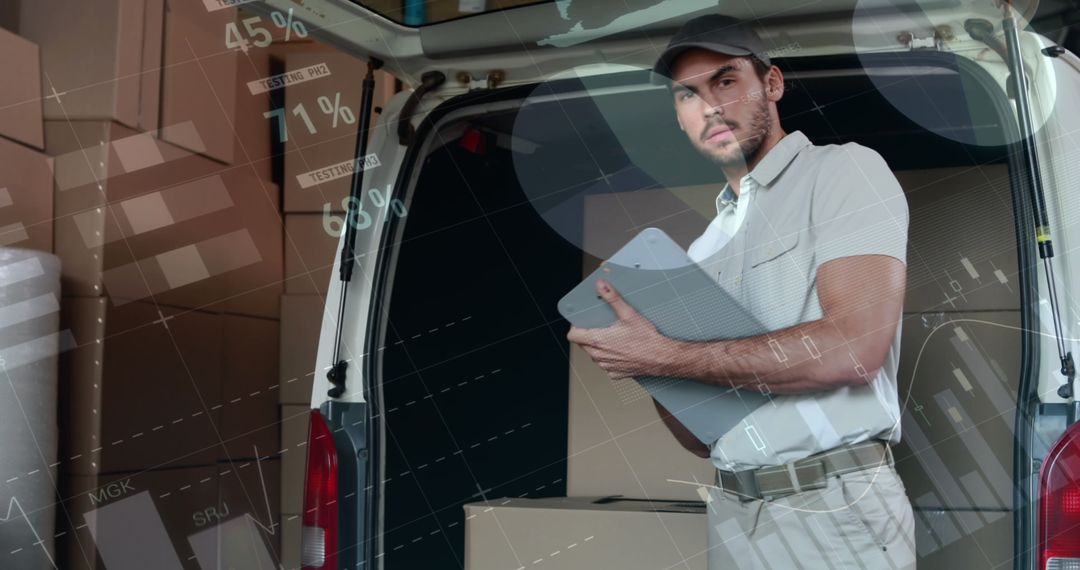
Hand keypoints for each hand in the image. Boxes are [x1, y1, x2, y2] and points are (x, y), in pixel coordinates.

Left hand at [566, 278, 681, 379]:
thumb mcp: (628, 314)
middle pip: (583, 344)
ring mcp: (606, 366)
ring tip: (614, 338)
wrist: (661, 357)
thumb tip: (601, 286)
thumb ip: (612, 298)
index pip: (573, 336)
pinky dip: (610, 357)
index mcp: (598, 341)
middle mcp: (599, 356)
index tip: (582, 322)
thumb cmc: (646, 339)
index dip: (575, 327)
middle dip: (589, 334)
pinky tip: (622, 350)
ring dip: (599, 347)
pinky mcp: (615, 373)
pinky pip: (606, 364)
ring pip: (594, 355)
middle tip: (601, 327)